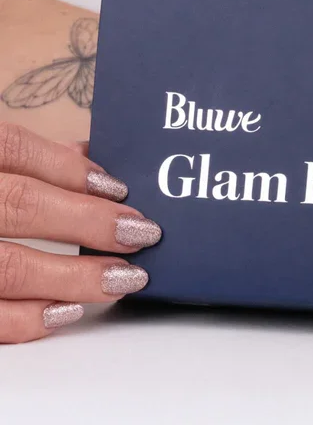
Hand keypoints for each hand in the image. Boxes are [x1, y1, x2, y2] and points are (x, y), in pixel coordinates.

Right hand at [0, 126, 160, 342]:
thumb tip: (92, 157)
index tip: (123, 192)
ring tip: (123, 279)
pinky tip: (67, 312)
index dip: (74, 172)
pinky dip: (25, 318)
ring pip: (6, 266)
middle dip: (89, 222)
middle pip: (21, 205)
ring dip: (71, 275)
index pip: (18, 150)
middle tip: (142, 234)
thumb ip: (27, 156)